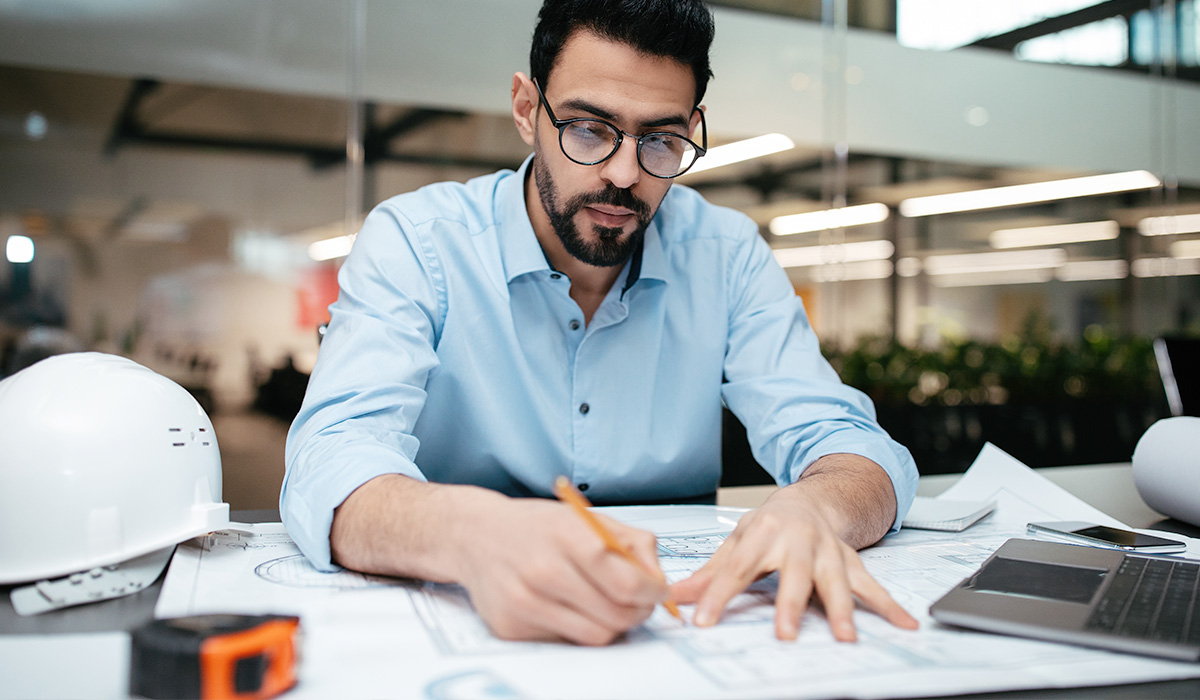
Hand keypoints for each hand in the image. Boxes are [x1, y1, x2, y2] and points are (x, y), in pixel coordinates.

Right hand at [454, 495, 668, 644]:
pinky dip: (576, 627)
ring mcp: (524, 602)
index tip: (657, 591)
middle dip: (637, 611)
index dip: (653, 593)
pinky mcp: (510, 627)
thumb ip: (632, 542)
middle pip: (617, 615)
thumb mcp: (587, 517)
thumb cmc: (536, 527)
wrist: (475, 535)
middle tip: (636, 601)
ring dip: (611, 624)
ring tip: (605, 603)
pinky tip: (567, 605)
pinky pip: (565, 640)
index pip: (628, 583)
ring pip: (595, 635)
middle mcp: (543, 571)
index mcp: (567, 537)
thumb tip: (658, 579)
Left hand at [670, 485, 917, 640]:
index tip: (704, 620)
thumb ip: (709, 573)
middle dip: (791, 603)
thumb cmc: (769, 524)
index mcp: (763, 533)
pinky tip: (905, 624)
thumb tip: (677, 597)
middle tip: (785, 633)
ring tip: (845, 637)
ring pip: (837, 580)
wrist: (810, 500)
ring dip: (842, 609)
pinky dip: (890, 606)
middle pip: (794, 574)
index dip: (719, 594)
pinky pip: (871, 586)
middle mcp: (799, 540)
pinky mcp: (850, 562)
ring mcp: (828, 551)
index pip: (737, 568)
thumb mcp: (735, 541)